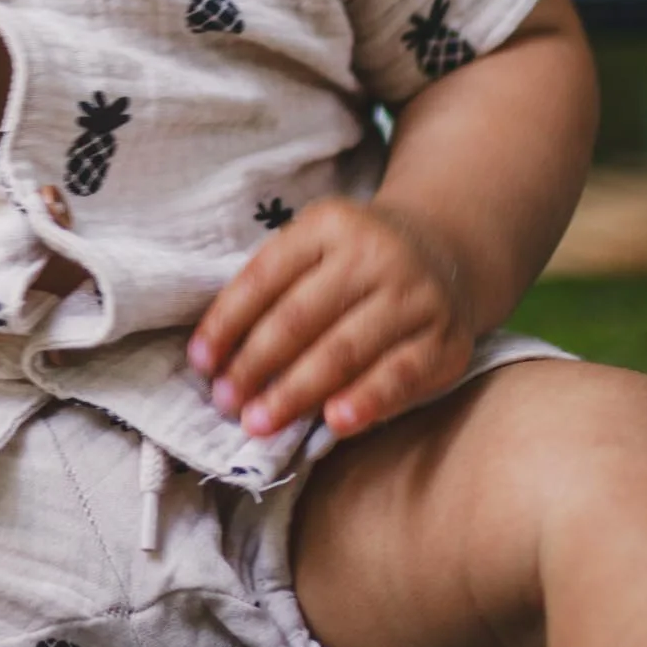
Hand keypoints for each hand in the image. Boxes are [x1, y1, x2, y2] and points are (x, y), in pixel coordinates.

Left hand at [187, 199, 477, 440]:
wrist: (446, 251)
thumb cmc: (356, 260)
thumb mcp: (315, 246)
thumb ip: (272, 287)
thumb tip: (214, 356)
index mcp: (329, 224)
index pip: (265, 276)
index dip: (227, 321)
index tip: (200, 363)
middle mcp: (376, 254)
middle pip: (301, 317)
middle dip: (256, 364)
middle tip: (226, 402)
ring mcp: (415, 296)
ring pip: (345, 350)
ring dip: (296, 391)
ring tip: (260, 422)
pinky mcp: (445, 339)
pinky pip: (401, 376)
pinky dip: (366, 400)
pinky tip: (334, 422)